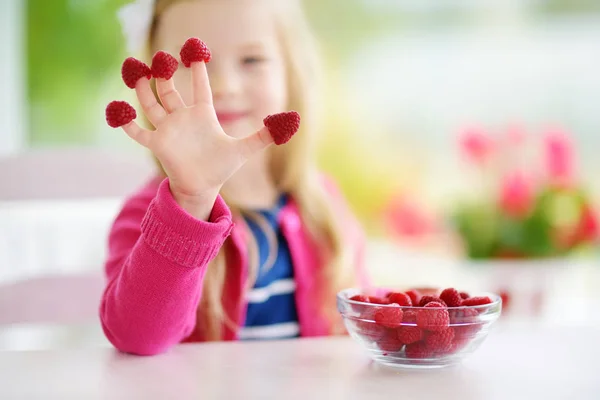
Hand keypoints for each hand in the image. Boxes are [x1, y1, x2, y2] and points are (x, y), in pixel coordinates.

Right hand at [118, 60, 272, 219]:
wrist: (203, 187)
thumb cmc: (222, 167)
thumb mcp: (244, 150)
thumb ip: (264, 135)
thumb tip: (290, 122)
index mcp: (203, 115)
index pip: (199, 87)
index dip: (198, 70)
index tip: (196, 50)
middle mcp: (183, 118)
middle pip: (170, 90)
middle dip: (165, 74)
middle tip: (162, 58)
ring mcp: (168, 129)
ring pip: (152, 103)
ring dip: (143, 88)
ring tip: (137, 70)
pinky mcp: (158, 144)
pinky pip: (139, 131)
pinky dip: (128, 123)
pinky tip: (118, 111)